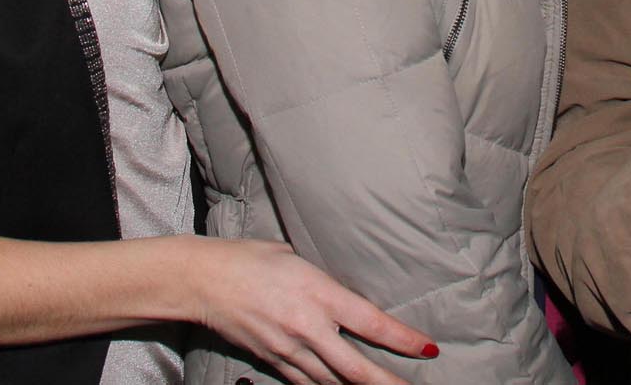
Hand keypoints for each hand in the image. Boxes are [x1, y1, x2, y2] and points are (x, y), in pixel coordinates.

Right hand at [179, 237, 436, 384]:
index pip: (371, 323)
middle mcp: (308, 327)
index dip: (402, 339)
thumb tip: (340, 291)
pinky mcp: (272, 360)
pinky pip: (305, 383)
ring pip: (332, 381)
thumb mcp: (296, 258)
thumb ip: (322, 280)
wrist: (203, 280)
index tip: (428, 349)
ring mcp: (289, 349)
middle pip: (356, 367)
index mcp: (319, 294)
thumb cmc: (250, 258)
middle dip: (387, 383)